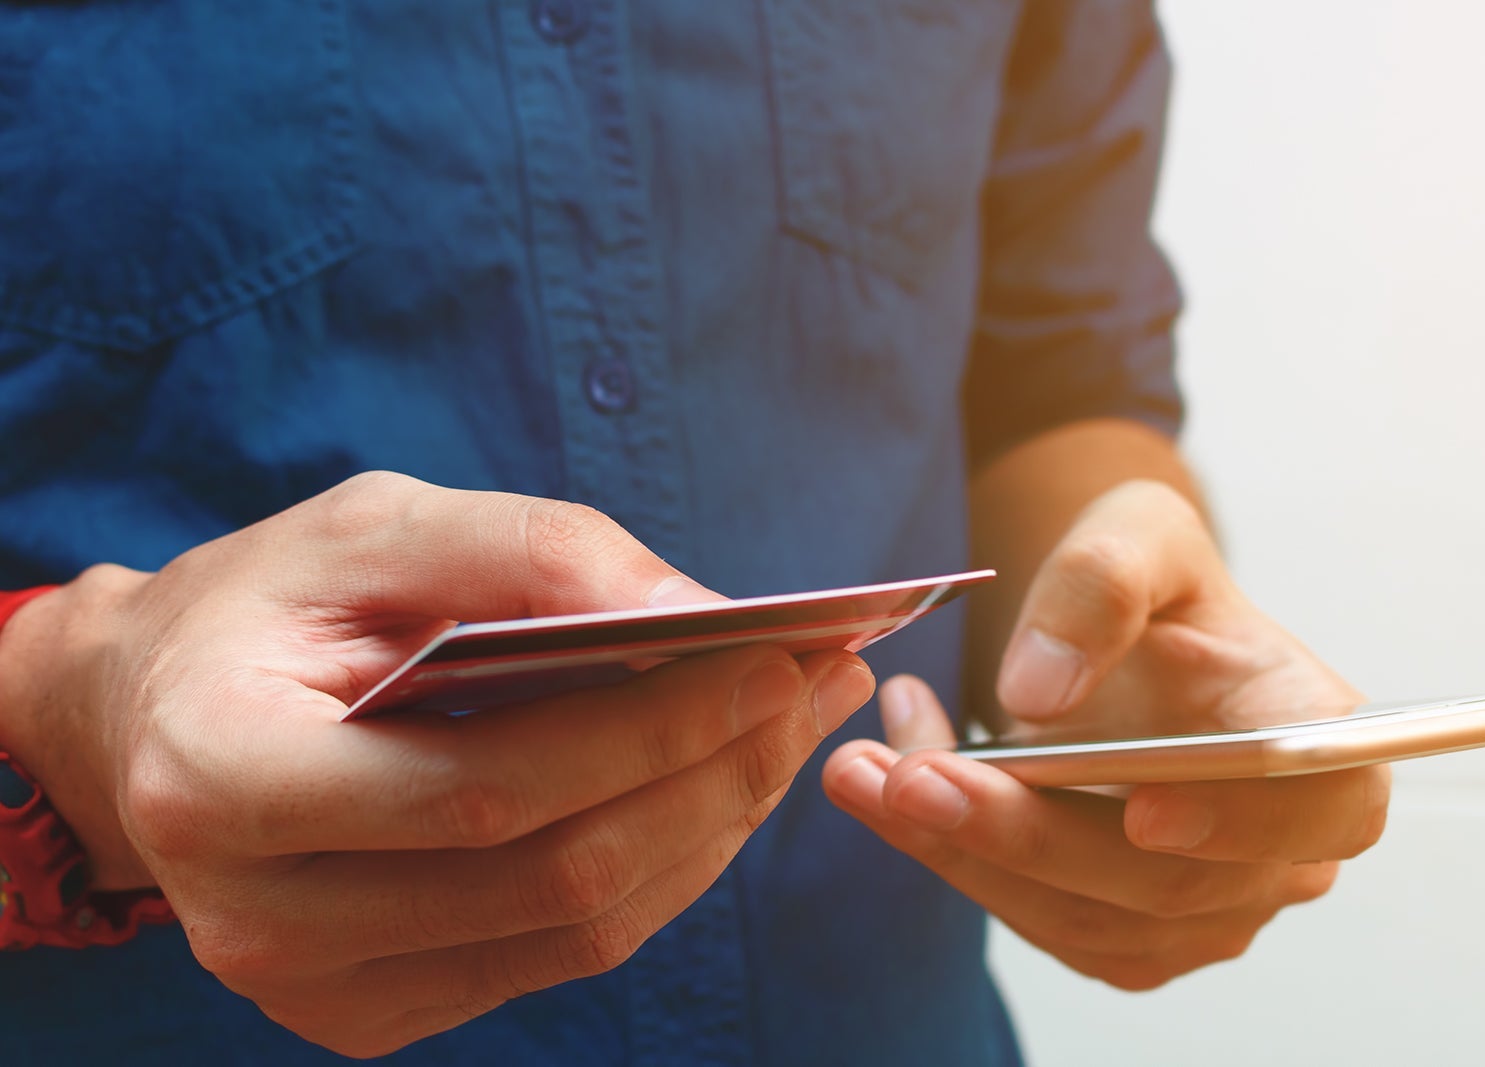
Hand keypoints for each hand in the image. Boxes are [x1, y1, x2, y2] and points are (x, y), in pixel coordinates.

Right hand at [0, 472, 874, 1054]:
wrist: (153, 713)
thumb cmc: (267, 602)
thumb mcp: (377, 526)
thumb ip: (534, 553)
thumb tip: (704, 617)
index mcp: (226, 778)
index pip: (489, 787)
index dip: (654, 729)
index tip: (780, 658)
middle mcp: (260, 915)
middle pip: (556, 875)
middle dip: (717, 776)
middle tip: (822, 686)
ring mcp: (315, 987)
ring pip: (581, 930)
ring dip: (714, 825)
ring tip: (796, 724)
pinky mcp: (368, 1010)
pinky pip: (561, 953)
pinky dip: (663, 867)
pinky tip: (714, 783)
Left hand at [824, 480, 1386, 989]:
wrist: (1112, 638)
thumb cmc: (1151, 583)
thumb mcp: (1136, 531)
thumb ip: (1101, 582)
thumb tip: (1041, 691)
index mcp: (1315, 738)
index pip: (1318, 806)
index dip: (1241, 822)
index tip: (1142, 814)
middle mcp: (1278, 848)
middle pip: (1163, 880)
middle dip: (1024, 832)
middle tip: (911, 774)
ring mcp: (1206, 907)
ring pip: (1082, 914)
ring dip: (962, 849)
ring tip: (863, 771)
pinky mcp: (1126, 932)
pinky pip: (1038, 921)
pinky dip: (956, 861)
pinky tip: (889, 793)